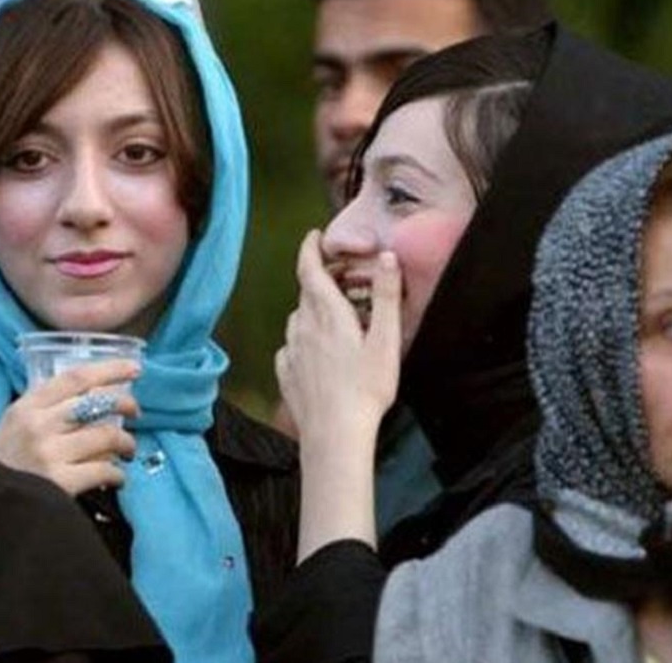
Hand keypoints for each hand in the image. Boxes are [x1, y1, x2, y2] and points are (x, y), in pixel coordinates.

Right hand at [0, 359, 139, 495]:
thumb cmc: (4, 463)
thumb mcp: (14, 425)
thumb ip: (46, 408)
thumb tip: (95, 396)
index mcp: (27, 406)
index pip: (76, 377)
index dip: (110, 369)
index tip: (134, 368)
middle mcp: (38, 425)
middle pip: (97, 403)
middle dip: (126, 404)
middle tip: (135, 412)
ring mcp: (48, 453)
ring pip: (107, 436)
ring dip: (126, 442)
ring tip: (127, 450)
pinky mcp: (59, 483)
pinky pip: (104, 470)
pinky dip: (118, 473)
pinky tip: (116, 477)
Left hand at [275, 230, 400, 558]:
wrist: (335, 435)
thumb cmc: (366, 388)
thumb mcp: (386, 340)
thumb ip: (386, 296)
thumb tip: (386, 257)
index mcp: (327, 313)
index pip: (309, 269)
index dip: (309, 248)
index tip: (315, 237)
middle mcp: (302, 326)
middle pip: (306, 293)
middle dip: (319, 280)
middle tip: (341, 280)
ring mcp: (290, 351)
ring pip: (297, 319)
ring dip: (311, 311)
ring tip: (333, 318)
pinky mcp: (285, 374)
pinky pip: (291, 347)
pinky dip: (303, 340)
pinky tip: (317, 353)